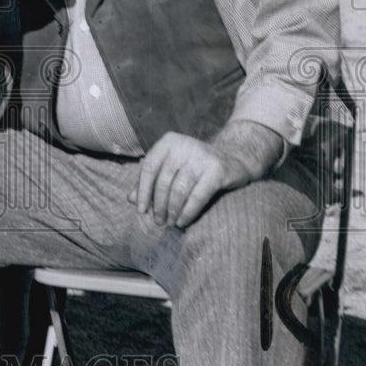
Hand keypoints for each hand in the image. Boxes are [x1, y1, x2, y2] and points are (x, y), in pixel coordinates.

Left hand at [128, 132, 250, 228]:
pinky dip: (187, 212)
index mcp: (169, 141)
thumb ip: (151, 181)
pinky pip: (197, 197)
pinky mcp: (216, 170)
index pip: (149, 167)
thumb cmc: (194, 166)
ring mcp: (201, 156)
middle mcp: (184, 145)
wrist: (234, 159)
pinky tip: (183, 222)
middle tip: (158, 222)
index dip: (143, 191)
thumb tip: (131, 199)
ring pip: (179, 190)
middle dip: (158, 205)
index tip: (141, 210)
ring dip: (172, 211)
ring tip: (170, 223)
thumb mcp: (171, 168)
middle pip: (163, 181)